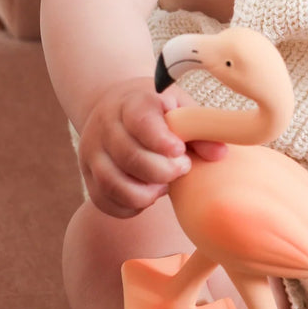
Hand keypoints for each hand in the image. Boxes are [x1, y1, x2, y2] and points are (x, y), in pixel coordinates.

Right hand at [76, 78, 225, 217]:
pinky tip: (149, 195)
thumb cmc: (159, 109)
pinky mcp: (88, 175)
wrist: (118, 106)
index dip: (162, 141)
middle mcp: (106, 125)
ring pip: (112, 183)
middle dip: (162, 171)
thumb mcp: (181, 107)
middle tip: (183, 168)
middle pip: (129, 157)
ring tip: (166, 185)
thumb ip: (200, 128)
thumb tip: (219, 154)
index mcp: (132, 102)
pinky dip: (130, 206)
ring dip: (146, 193)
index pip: (141, 121)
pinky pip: (104, 201)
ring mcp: (92, 152)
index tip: (181, 151)